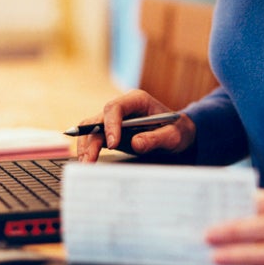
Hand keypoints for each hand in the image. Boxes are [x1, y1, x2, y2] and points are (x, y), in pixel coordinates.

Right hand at [76, 89, 195, 161]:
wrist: (177, 133)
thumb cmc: (177, 130)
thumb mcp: (174, 135)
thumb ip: (156, 138)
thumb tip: (136, 143)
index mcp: (137, 100)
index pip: (115, 107)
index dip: (110, 125)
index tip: (113, 144)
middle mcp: (122, 107)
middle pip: (98, 119)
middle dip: (91, 139)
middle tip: (90, 160)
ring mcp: (114, 119)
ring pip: (91, 128)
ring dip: (86, 146)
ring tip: (86, 164)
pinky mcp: (110, 132)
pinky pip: (93, 138)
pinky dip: (88, 149)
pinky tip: (88, 162)